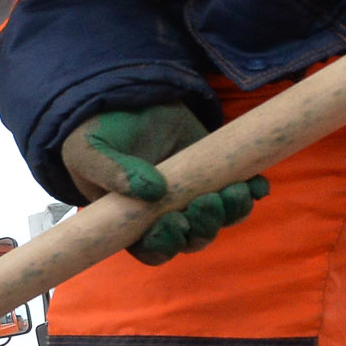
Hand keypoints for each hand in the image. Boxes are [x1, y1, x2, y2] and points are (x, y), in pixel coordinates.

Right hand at [60, 104, 267, 265]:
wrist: (126, 96)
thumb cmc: (96, 132)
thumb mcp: (89, 152)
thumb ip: (111, 172)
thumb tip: (151, 192)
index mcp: (130, 220)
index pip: (151, 250)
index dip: (166, 245)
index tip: (174, 222)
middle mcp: (164, 214)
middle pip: (191, 239)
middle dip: (204, 227)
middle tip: (207, 201)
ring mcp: (193, 194)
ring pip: (219, 221)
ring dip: (231, 212)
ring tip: (235, 190)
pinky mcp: (216, 173)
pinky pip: (240, 194)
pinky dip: (253, 192)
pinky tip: (256, 183)